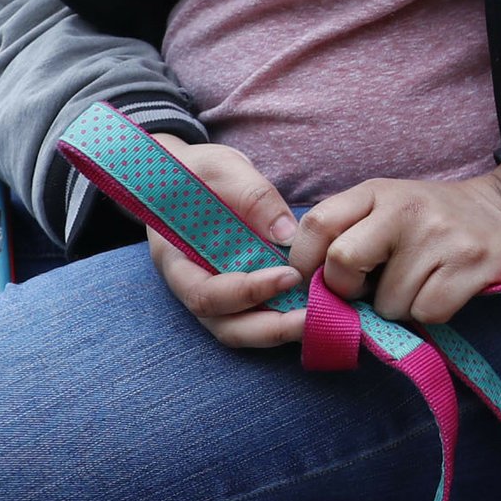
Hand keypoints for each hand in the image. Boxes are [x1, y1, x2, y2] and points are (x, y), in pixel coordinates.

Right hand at [144, 138, 309, 348]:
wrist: (192, 176)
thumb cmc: (200, 171)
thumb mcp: (222, 169)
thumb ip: (251, 196)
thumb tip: (286, 234)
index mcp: (176, 261)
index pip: (205, 295)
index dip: (246, 292)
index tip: (289, 275)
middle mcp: (194, 286)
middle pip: (225, 326)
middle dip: (270, 329)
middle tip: (314, 319)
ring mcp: (217, 293)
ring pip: (243, 330)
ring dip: (281, 332)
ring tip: (324, 320)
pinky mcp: (241, 292)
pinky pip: (259, 316)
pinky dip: (286, 318)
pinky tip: (321, 310)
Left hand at [284, 167, 500, 327]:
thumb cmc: (435, 218)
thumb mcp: (389, 206)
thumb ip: (348, 231)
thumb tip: (308, 286)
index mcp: (378, 192)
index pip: (317, 224)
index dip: (306, 261)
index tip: (321, 278)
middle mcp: (407, 210)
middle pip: (343, 262)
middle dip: (349, 289)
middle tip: (370, 288)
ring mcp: (441, 237)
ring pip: (388, 301)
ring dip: (399, 305)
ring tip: (420, 282)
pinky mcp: (471, 265)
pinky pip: (426, 311)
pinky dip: (430, 312)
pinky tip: (443, 290)